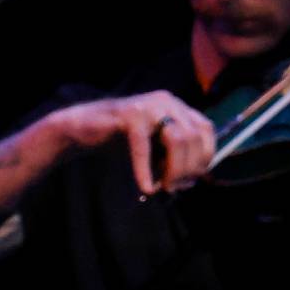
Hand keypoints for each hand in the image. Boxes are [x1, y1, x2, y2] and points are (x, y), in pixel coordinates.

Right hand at [50, 91, 213, 195]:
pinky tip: (146, 189)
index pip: (206, 130)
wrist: (84, 128)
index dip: (204, 157)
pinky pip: (144, 147)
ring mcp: (149, 105)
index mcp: (177, 106)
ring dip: (174, 170)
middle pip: (194, 137)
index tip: (191, 179)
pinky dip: (145, 171)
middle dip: (189, 168)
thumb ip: (175, 159)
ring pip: (177, 139)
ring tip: (162, 188)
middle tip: (174, 189)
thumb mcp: (156, 151)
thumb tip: (193, 180)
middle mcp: (167, 100)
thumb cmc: (122, 143)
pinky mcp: (129, 115)